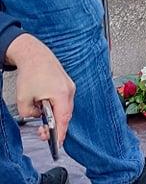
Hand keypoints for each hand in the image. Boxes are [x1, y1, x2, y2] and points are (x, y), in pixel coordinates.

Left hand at [6, 34, 74, 150]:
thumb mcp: (23, 100)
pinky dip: (56, 107)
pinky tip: (46, 108)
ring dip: (55, 116)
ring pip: (65, 108)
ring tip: (42, 120)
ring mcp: (69, 86)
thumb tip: (37, 116)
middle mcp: (69, 90)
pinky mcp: (66, 83)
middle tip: (42, 133)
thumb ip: (30, 114)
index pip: (63, 120)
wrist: (35, 54)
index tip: (56, 144)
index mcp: (61, 95)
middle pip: (66, 115)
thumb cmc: (31, 73)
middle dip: (55, 126)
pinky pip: (63, 100)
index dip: (60, 134)